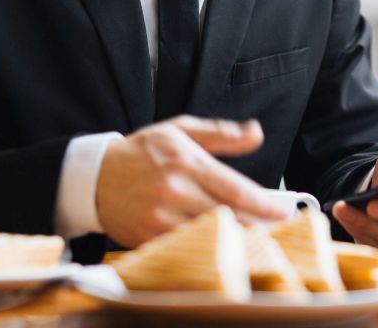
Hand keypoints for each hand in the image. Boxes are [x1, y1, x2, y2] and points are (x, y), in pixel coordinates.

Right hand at [96, 115, 286, 247]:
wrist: (94, 176)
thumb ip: (221, 133)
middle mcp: (174, 190)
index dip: (264, 204)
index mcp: (186, 161)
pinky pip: (185, 246)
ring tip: (255, 238)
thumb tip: (255, 133)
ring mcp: (160, 217)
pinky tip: (221, 245)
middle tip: (276, 228)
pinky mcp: (148, 237)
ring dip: (235, 239)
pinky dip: (206, 247)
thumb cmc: (141, 151)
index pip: (235, 189)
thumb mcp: (180, 130)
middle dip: (257, 224)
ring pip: (209, 234)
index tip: (282, 211)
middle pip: (228, 215)